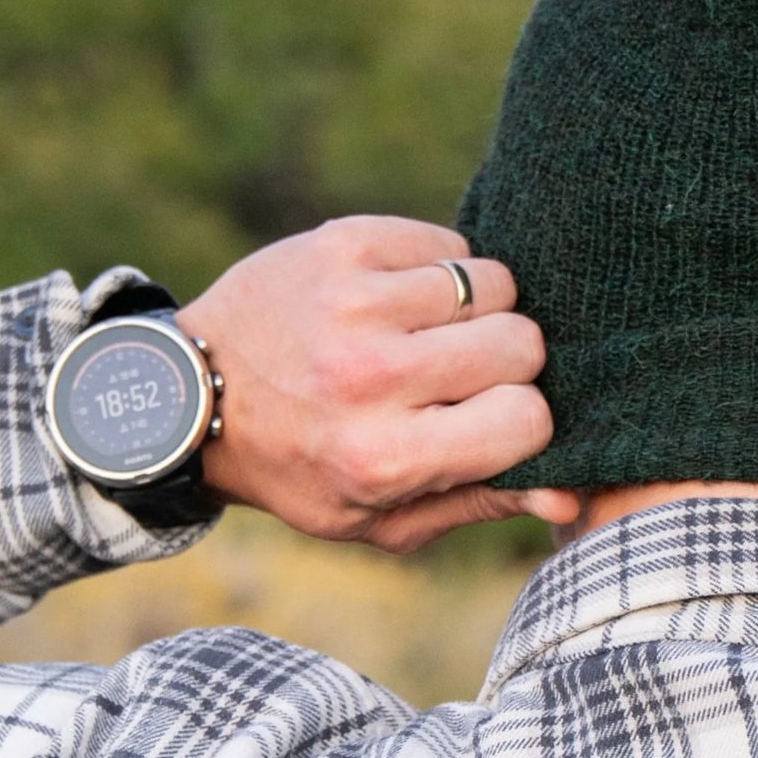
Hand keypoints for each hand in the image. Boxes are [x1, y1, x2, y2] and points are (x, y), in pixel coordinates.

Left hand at [181, 216, 577, 552]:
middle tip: (457, 373)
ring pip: (493, 283)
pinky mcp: (345, 244)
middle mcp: (370, 377)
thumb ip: (478, 503)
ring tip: (428, 332)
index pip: (527, 417)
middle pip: (522, 342)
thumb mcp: (375, 516)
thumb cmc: (299, 465)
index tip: (490, 418)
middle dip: (507, 359)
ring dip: (475, 309)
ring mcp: (356, 303)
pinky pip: (449, 241)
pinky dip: (439, 268)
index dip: (522, 417)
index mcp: (383, 457)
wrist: (185, 396)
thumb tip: (572, 494)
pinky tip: (400, 298)